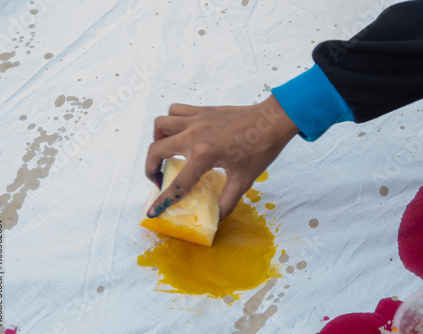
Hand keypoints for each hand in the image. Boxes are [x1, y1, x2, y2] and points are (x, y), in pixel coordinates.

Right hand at [145, 94, 298, 219]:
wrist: (272, 120)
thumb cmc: (261, 149)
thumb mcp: (244, 180)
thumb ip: (228, 201)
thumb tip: (217, 217)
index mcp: (204, 155)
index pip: (178, 184)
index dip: (163, 201)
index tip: (152, 211)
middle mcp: (194, 135)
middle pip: (156, 150)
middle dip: (150, 169)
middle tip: (159, 179)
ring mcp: (196, 120)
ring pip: (160, 125)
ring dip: (157, 140)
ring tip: (165, 152)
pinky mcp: (202, 110)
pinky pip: (175, 111)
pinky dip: (170, 121)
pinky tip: (179, 132)